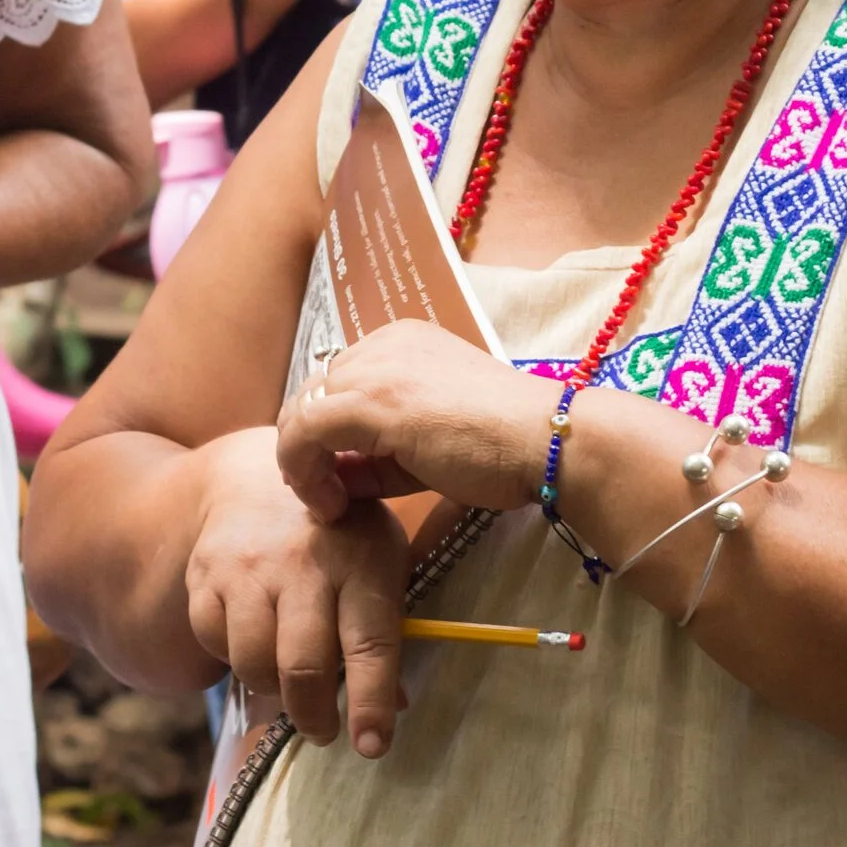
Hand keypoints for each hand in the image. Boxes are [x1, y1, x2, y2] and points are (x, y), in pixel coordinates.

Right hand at [185, 427, 411, 756]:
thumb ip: (386, 627)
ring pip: (254, 663)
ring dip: (273, 692)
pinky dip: (234, 658)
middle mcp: (303, 563)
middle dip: (315, 717)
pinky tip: (254, 642)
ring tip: (289, 687)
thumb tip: (395, 705)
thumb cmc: (337, 533)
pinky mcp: (205, 575)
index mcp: (361, 560)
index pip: (369, 643)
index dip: (371, 702)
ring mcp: (248, 567)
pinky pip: (214, 642)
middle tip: (324, 730)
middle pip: (304, 667)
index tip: (372, 747)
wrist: (255, 475)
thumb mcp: (378, 561)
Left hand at [274, 321, 555, 522]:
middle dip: (311, 448)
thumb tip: (335, 476)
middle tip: (327, 496)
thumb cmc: (503, 447)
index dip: (327, 434)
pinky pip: (304, 432)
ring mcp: (375, 368)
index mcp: (400, 342)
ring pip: (301, 411)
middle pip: (313, 394)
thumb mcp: (428, 443)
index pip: (337, 384)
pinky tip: (329, 504)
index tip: (338, 480)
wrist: (544, 441)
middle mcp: (382, 344)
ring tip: (329, 505)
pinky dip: (303, 470)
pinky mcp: (369, 401)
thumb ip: (381, 452)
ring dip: (304, 463)